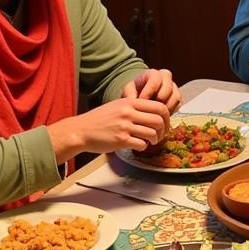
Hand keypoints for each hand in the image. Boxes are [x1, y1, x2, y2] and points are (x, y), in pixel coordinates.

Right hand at [48, 96, 170, 160]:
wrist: (81, 130)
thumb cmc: (99, 120)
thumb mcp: (117, 106)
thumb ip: (134, 107)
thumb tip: (154, 113)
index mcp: (129, 102)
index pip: (159, 106)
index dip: (167, 116)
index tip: (165, 124)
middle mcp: (128, 112)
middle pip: (159, 120)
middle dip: (163, 130)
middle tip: (160, 136)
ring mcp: (125, 126)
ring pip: (152, 133)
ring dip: (154, 140)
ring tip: (149, 142)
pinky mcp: (121, 140)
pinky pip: (142, 144)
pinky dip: (143, 147)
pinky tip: (138, 146)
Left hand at [122, 68, 180, 112]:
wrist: (142, 98)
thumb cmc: (135, 92)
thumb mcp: (129, 91)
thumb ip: (129, 94)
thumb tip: (133, 100)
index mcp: (154, 73)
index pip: (155, 80)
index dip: (149, 91)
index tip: (141, 101)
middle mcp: (166, 78)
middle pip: (168, 88)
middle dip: (159, 100)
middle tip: (150, 108)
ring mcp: (174, 88)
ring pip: (176, 96)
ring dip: (166, 106)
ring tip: (156, 113)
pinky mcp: (178, 98)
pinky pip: (179, 105)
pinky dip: (171, 111)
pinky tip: (162, 116)